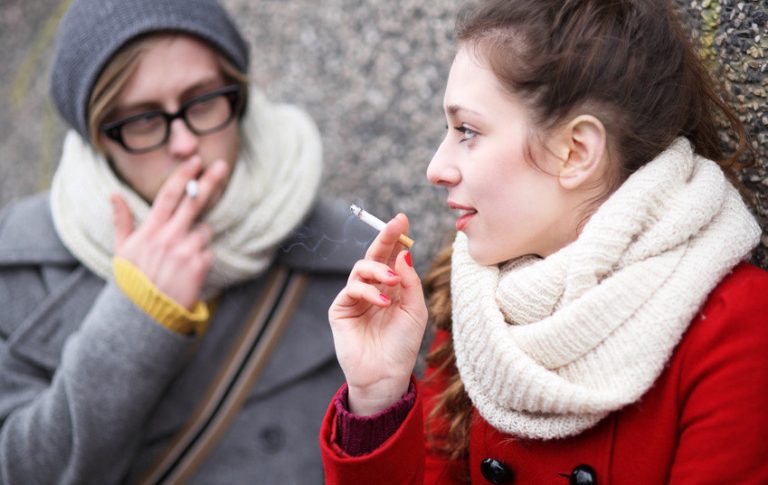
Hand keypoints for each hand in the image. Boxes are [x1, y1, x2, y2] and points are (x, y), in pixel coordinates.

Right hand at [111, 157, 229, 308]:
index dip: (183, 176)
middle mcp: (170, 236)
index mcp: (151, 230)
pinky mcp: (200, 265)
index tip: (195, 161)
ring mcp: (187, 250)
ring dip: (198, 237)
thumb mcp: (121, 250)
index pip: (169, 195)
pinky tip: (188, 270)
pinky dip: (202, 257)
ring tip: (182, 256)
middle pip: (194, 202)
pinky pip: (208, 252)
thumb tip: (114, 194)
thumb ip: (121, 221)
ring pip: (204, 230)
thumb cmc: (133, 281)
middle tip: (222, 165)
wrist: (146, 314)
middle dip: (210, 181)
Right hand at [329, 214, 427, 414]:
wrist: (386, 374)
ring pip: (361, 268)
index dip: (396, 237)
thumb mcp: (415, 310)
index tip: (402, 219)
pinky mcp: (341, 309)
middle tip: (395, 224)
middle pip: (375, 255)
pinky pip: (352, 288)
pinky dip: (367, 291)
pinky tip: (382, 302)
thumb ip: (410, 281)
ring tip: (392, 281)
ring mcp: (355, 298)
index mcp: (392, 287)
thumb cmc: (402, 345)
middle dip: (384, 238)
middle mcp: (373, 288)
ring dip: (378, 268)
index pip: (392, 256)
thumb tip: (404, 252)